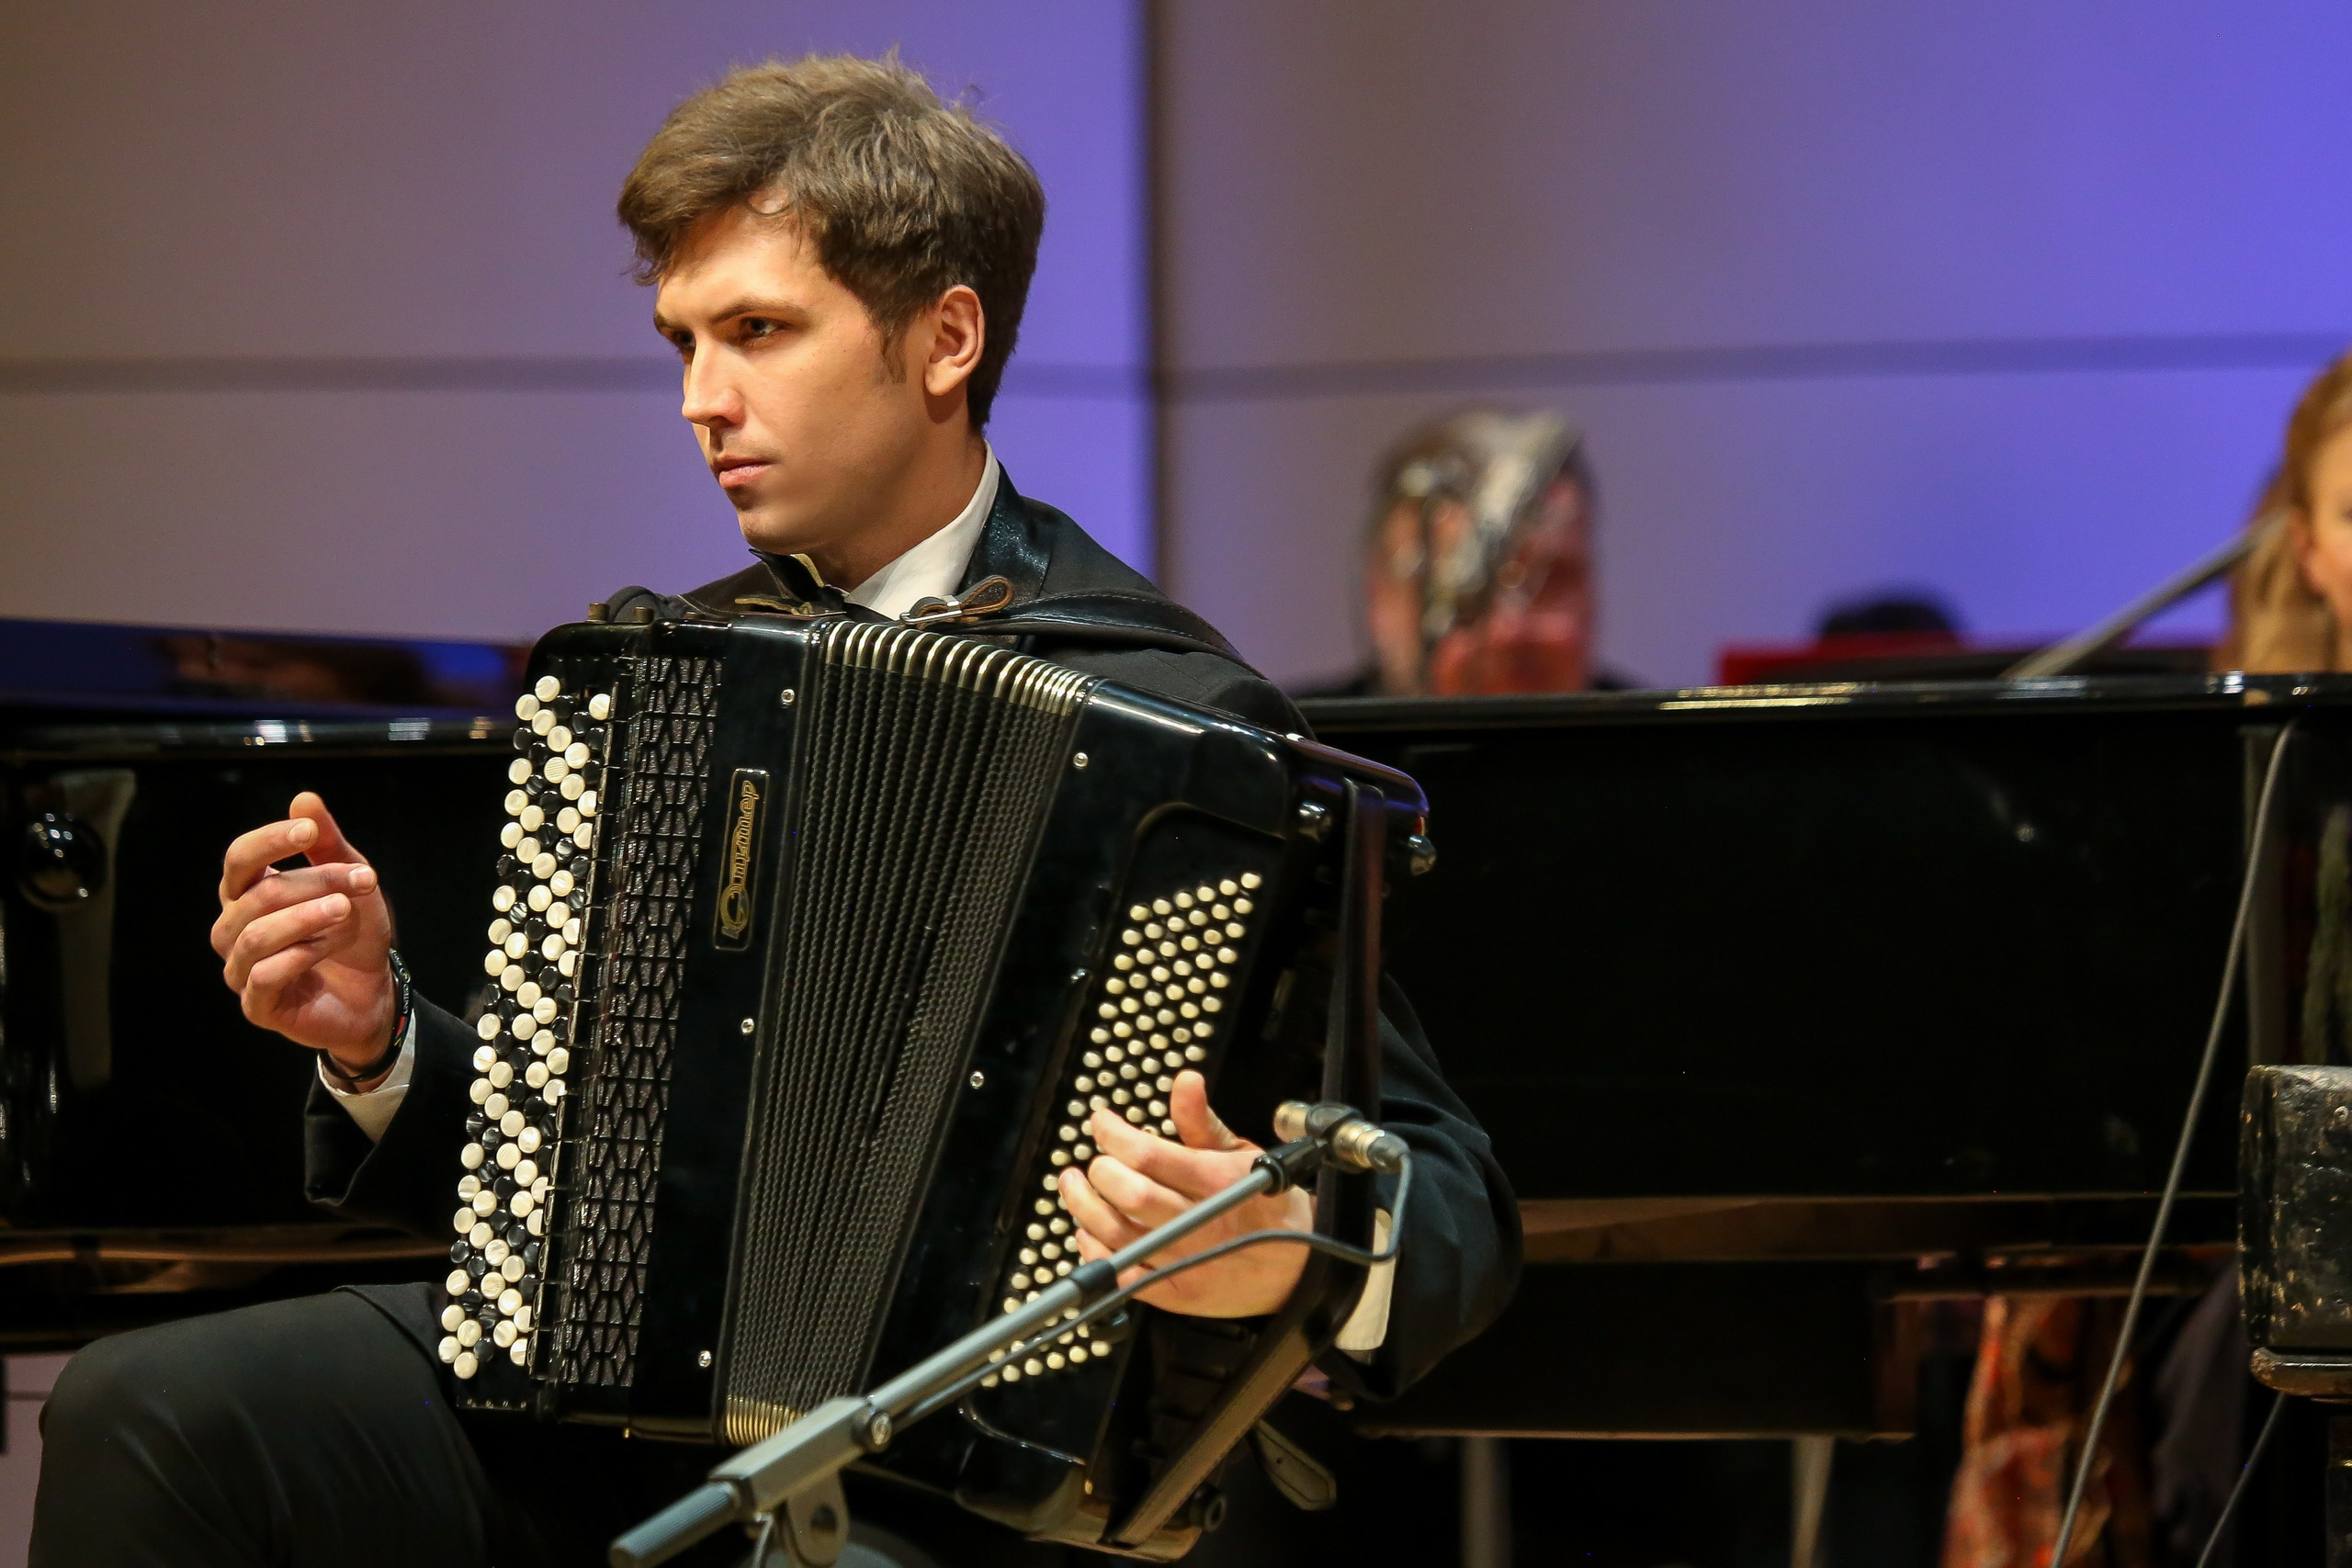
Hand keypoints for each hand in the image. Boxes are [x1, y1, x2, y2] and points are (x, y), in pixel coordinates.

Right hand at [211, 791, 396, 1081]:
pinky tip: (327, 947)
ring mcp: (241, 969)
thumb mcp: (350, 882)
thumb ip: (328, 844)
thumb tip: (304, 799)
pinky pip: (263, 976)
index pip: (239, 860)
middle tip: (362, 879)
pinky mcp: (257, 1006)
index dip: (269, 842)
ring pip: (253, 935)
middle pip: (257, 895)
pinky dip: (299, 956)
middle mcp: (235, 929)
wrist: (374, 993)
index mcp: (248, 894)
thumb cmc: (353, 934)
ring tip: (345, 910)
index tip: (309, 832)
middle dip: (313, 883)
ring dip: (305, 918)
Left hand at [1058, 1071, 1313, 1317]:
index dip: (1114, 1134)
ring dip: (1085, 1206)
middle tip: (1096, 1161)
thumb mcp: (1243, 1153)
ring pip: (1118, 1234)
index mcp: (1217, 1182)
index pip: (1149, 1154)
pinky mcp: (1175, 1294)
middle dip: (1101, 1171)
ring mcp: (1186, 1262)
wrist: (1298, 1269)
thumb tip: (1184, 1080)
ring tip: (1075, 1186)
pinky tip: (1089, 1230)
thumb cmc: (1269, 1206)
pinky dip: (1096, 1252)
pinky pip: (1124, 1275)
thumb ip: (1202, 1120)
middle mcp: (1200, 1224)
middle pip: (1130, 1194)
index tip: (1102, 1122)